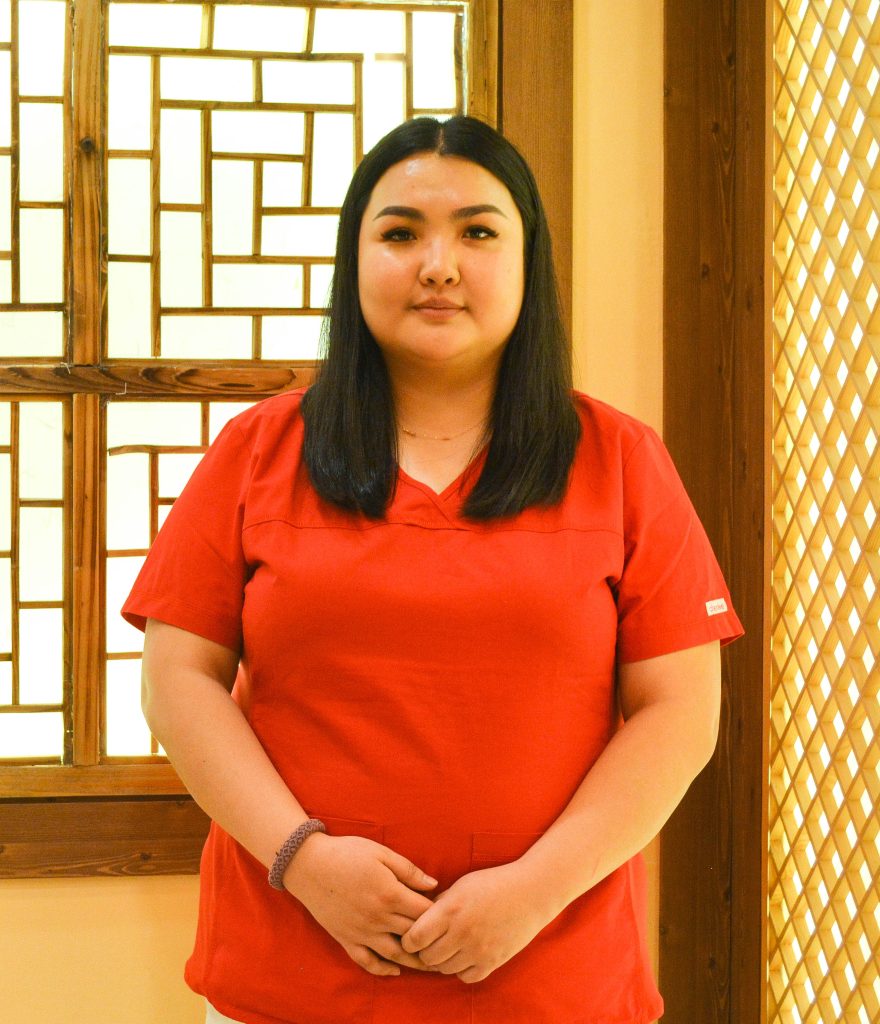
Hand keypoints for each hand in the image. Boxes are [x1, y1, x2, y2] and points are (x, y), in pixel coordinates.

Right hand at [283, 832, 438, 976]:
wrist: (309, 864)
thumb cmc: (347, 853)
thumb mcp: (381, 853)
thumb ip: (409, 870)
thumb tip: (434, 884)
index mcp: (390, 894)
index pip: (423, 912)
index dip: (440, 916)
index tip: (451, 917)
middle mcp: (378, 917)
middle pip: (413, 935)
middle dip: (433, 940)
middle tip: (448, 944)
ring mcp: (361, 932)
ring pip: (395, 954)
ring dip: (415, 962)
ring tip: (431, 965)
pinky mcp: (346, 939)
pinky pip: (367, 962)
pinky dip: (383, 969)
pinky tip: (395, 970)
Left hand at [400, 861, 552, 983]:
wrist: (530, 892)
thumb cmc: (493, 883)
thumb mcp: (461, 885)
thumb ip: (439, 904)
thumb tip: (419, 918)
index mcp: (450, 909)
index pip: (414, 938)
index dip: (409, 939)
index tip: (412, 935)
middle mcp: (461, 932)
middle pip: (427, 957)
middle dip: (424, 951)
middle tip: (430, 942)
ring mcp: (478, 949)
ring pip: (444, 969)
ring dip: (442, 960)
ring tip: (448, 947)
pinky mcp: (492, 962)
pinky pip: (465, 977)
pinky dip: (461, 969)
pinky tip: (464, 955)